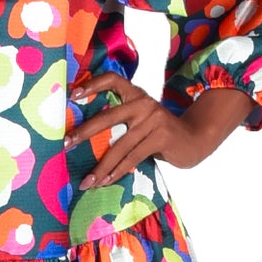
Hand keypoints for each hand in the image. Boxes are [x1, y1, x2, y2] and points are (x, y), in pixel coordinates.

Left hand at [64, 74, 255, 188]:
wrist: (195, 139)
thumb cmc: (160, 132)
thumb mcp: (142, 119)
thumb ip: (122, 120)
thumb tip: (85, 136)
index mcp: (136, 94)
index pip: (113, 79)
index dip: (92, 84)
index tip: (72, 95)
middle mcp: (143, 103)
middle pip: (108, 117)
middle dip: (84, 132)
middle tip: (66, 144)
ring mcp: (153, 119)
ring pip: (120, 145)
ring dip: (101, 167)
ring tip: (87, 181)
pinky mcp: (161, 136)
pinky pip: (133, 157)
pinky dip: (118, 171)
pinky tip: (107, 181)